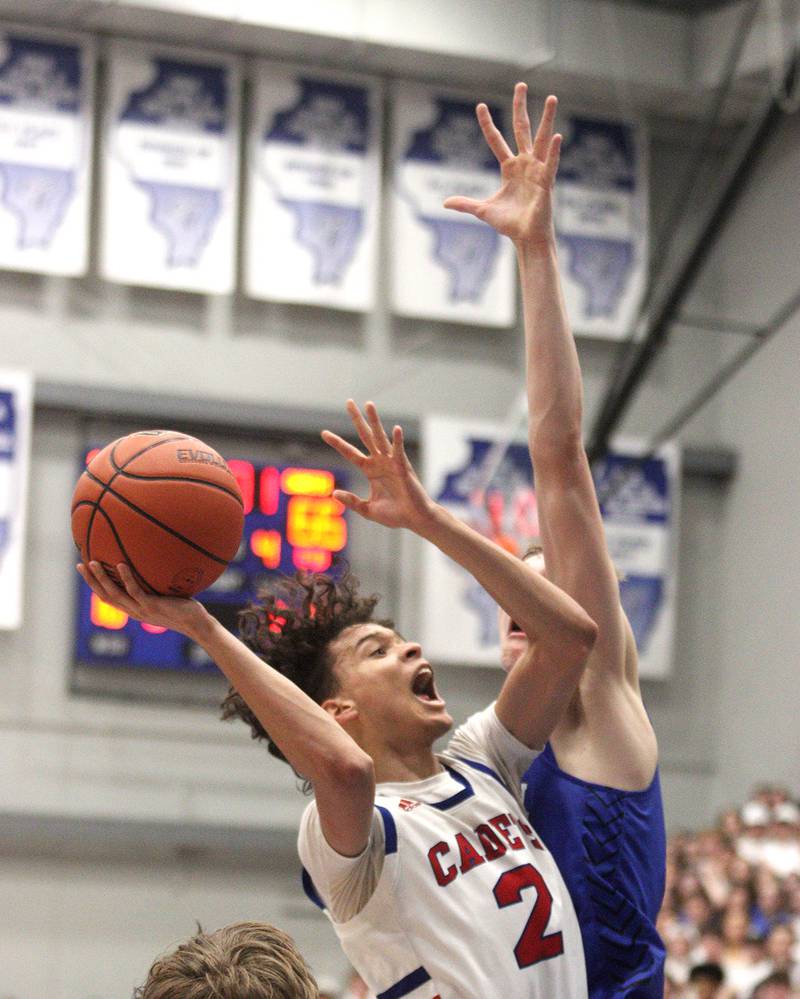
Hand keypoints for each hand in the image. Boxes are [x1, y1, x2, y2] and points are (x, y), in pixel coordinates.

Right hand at [76, 561, 210, 639]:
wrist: (196, 624)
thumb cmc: (183, 608)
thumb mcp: (164, 597)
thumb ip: (155, 586)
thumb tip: (153, 565)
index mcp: (133, 609)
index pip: (108, 598)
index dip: (94, 586)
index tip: (85, 571)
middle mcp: (134, 611)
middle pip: (105, 596)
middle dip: (91, 581)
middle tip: (80, 565)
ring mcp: (142, 609)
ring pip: (116, 594)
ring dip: (102, 579)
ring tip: (93, 563)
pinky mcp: (153, 606)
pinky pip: (136, 591)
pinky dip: (127, 578)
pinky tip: (122, 564)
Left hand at [322, 400, 434, 532]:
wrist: (414, 520)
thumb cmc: (395, 515)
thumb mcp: (368, 510)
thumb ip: (352, 501)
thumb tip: (334, 493)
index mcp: (370, 470)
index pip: (350, 453)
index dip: (337, 443)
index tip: (324, 433)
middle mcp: (379, 462)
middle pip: (365, 436)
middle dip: (357, 419)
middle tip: (348, 402)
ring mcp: (391, 462)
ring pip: (381, 437)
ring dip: (375, 421)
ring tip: (368, 404)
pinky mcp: (403, 468)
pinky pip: (399, 452)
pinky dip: (398, 441)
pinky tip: (395, 429)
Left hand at [443, 83, 560, 246]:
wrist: (525, 238)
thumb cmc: (509, 224)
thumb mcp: (483, 210)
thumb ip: (466, 203)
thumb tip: (445, 202)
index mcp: (510, 168)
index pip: (496, 140)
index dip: (487, 124)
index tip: (479, 105)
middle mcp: (525, 164)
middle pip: (522, 129)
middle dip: (520, 107)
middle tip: (520, 84)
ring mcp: (537, 170)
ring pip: (542, 139)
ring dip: (547, 119)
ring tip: (551, 98)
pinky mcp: (547, 182)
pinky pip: (551, 164)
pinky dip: (554, 151)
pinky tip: (557, 136)